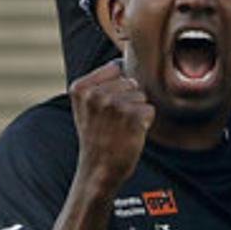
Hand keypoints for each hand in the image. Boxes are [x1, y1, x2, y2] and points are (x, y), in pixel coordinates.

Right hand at [70, 61, 152, 192]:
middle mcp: (95, 93)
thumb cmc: (97, 137)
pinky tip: (130, 133)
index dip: (117, 88)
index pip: (115, 69)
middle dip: (129, 100)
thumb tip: (120, 61)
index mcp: (80, 87)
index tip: (106, 107)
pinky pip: (150, 110)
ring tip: (121, 128)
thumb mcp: (86, 106)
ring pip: (142, 96)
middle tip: (115, 121)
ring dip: (137, 112)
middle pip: (131, 82)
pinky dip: (145, 122)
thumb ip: (98, 83)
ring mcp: (114, 104)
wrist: (99, 168)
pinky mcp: (132, 116)